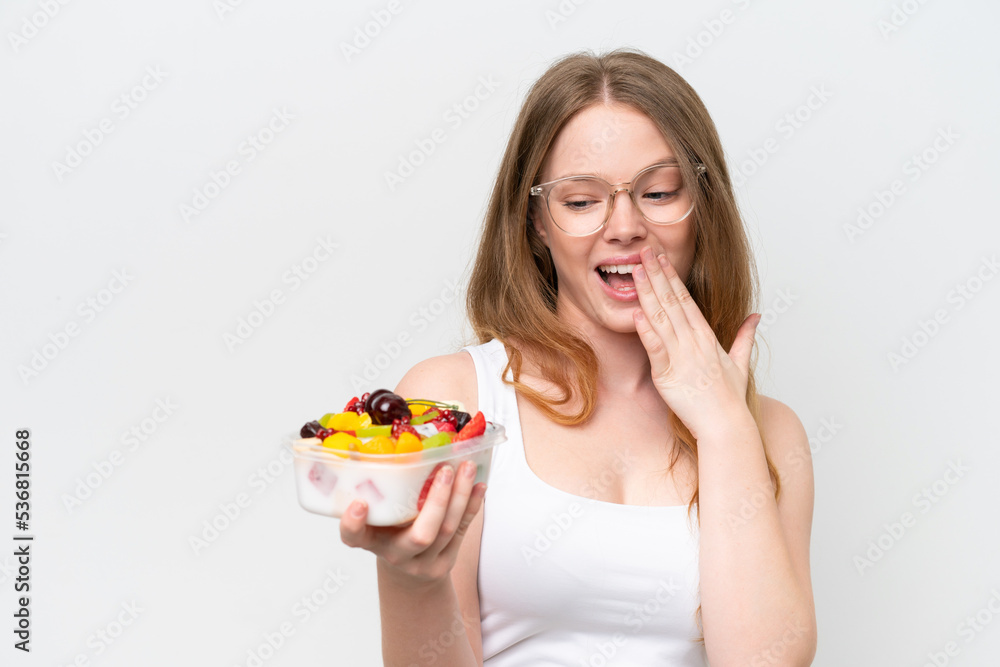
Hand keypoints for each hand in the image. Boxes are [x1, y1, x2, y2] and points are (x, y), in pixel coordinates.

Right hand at [339, 460, 485, 587]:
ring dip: (460, 495)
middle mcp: (395, 554)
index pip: (354, 537)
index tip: (359, 504)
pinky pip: (462, 531)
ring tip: (467, 467)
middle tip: (445, 469)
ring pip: (447, 530)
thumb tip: (389, 442)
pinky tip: (478, 485)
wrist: (408, 573)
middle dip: (437, 502)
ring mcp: (423, 562)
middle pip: (420, 536)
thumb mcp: (378, 516)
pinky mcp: (445, 561)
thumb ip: (379, 490)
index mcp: (371, 539)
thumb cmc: (389, 533)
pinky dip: (471, 505)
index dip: (354, 524)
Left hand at [631, 246, 759, 439]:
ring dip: (647, 294)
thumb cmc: (730, 398)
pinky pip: (655, 348)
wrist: (725, 425)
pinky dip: (645, 330)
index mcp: (707, 336)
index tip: (661, 259)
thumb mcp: (740, 362)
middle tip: (643, 252)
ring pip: (661, 319)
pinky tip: (636, 312)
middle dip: (656, 275)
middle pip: (672, 302)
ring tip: (635, 272)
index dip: (671, 277)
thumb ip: (745, 336)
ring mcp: (681, 357)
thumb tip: (756, 316)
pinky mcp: (668, 375)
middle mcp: (694, 342)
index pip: (686, 299)